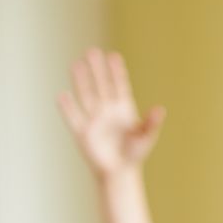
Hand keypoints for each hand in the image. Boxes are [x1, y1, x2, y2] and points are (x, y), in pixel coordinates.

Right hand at [58, 48, 165, 179]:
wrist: (119, 172)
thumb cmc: (134, 154)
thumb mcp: (146, 137)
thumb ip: (151, 123)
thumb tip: (160, 109)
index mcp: (123, 109)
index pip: (119, 85)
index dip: (116, 71)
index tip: (113, 56)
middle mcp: (107, 110)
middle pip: (101, 85)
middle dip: (97, 69)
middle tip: (91, 51)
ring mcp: (94, 119)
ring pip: (86, 95)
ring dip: (81, 81)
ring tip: (76, 64)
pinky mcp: (82, 132)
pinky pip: (73, 117)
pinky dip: (67, 107)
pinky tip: (62, 94)